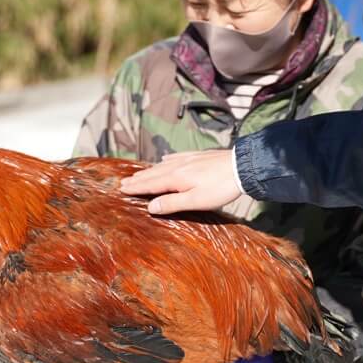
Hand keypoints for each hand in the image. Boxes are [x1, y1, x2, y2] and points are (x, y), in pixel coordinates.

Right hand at [119, 149, 241, 214]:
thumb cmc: (220, 188)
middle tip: (124, 182)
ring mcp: (188, 159)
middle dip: (138, 179)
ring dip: (149, 170)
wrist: (241, 167)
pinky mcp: (198, 156)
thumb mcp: (196, 201)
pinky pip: (176, 156)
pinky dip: (166, 159)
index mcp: (175, 178)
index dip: (136, 188)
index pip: (150, 184)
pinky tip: (165, 158)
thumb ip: (172, 203)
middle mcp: (178, 166)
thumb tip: (150, 207)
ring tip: (139, 173)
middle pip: (153, 174)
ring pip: (163, 165)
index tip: (122, 189)